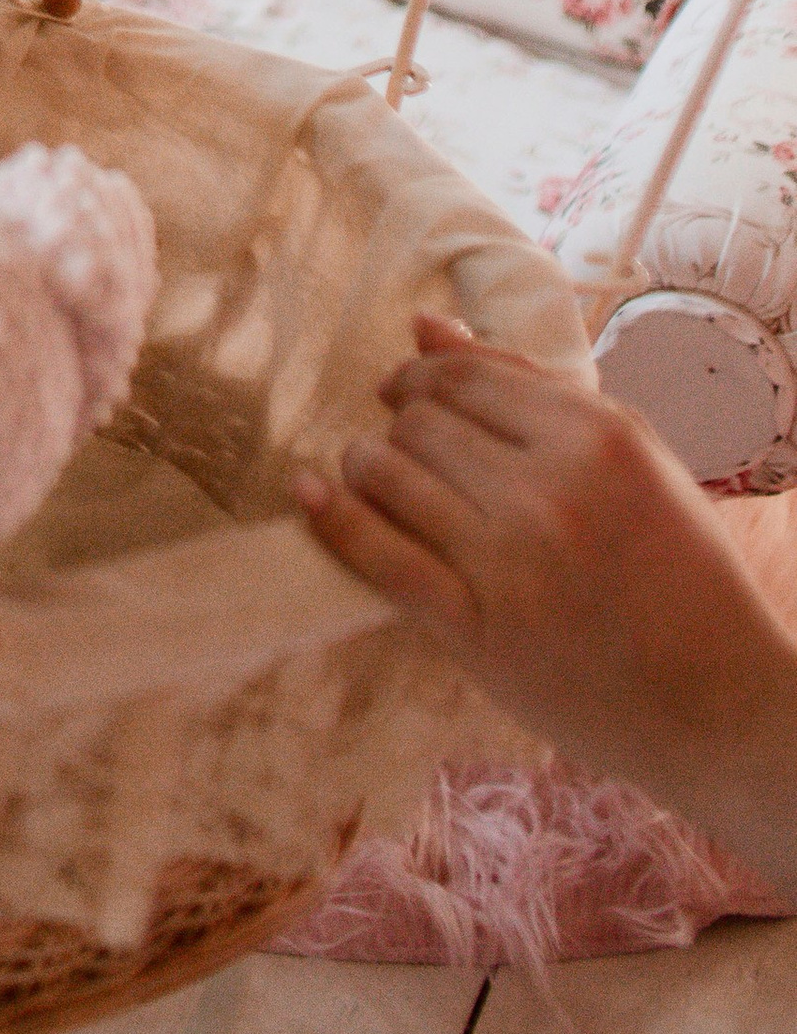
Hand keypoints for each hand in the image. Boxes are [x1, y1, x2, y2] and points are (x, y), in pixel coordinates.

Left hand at [295, 314, 796, 883]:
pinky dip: (332, 518)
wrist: (723, 708)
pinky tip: (310, 494)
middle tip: (401, 448)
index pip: (462, 374)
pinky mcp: (479, 631)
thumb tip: (426, 325)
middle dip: (399, 426)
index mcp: (598, 437)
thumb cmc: (683, 574)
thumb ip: (532, 386)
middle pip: (419, 421)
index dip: (419, 377)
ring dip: (364, 466)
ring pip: (388, 473)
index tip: (404, 392)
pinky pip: (380, 557)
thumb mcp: (636, 460)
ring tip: (372, 477)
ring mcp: (511, 563)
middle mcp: (551, 490)